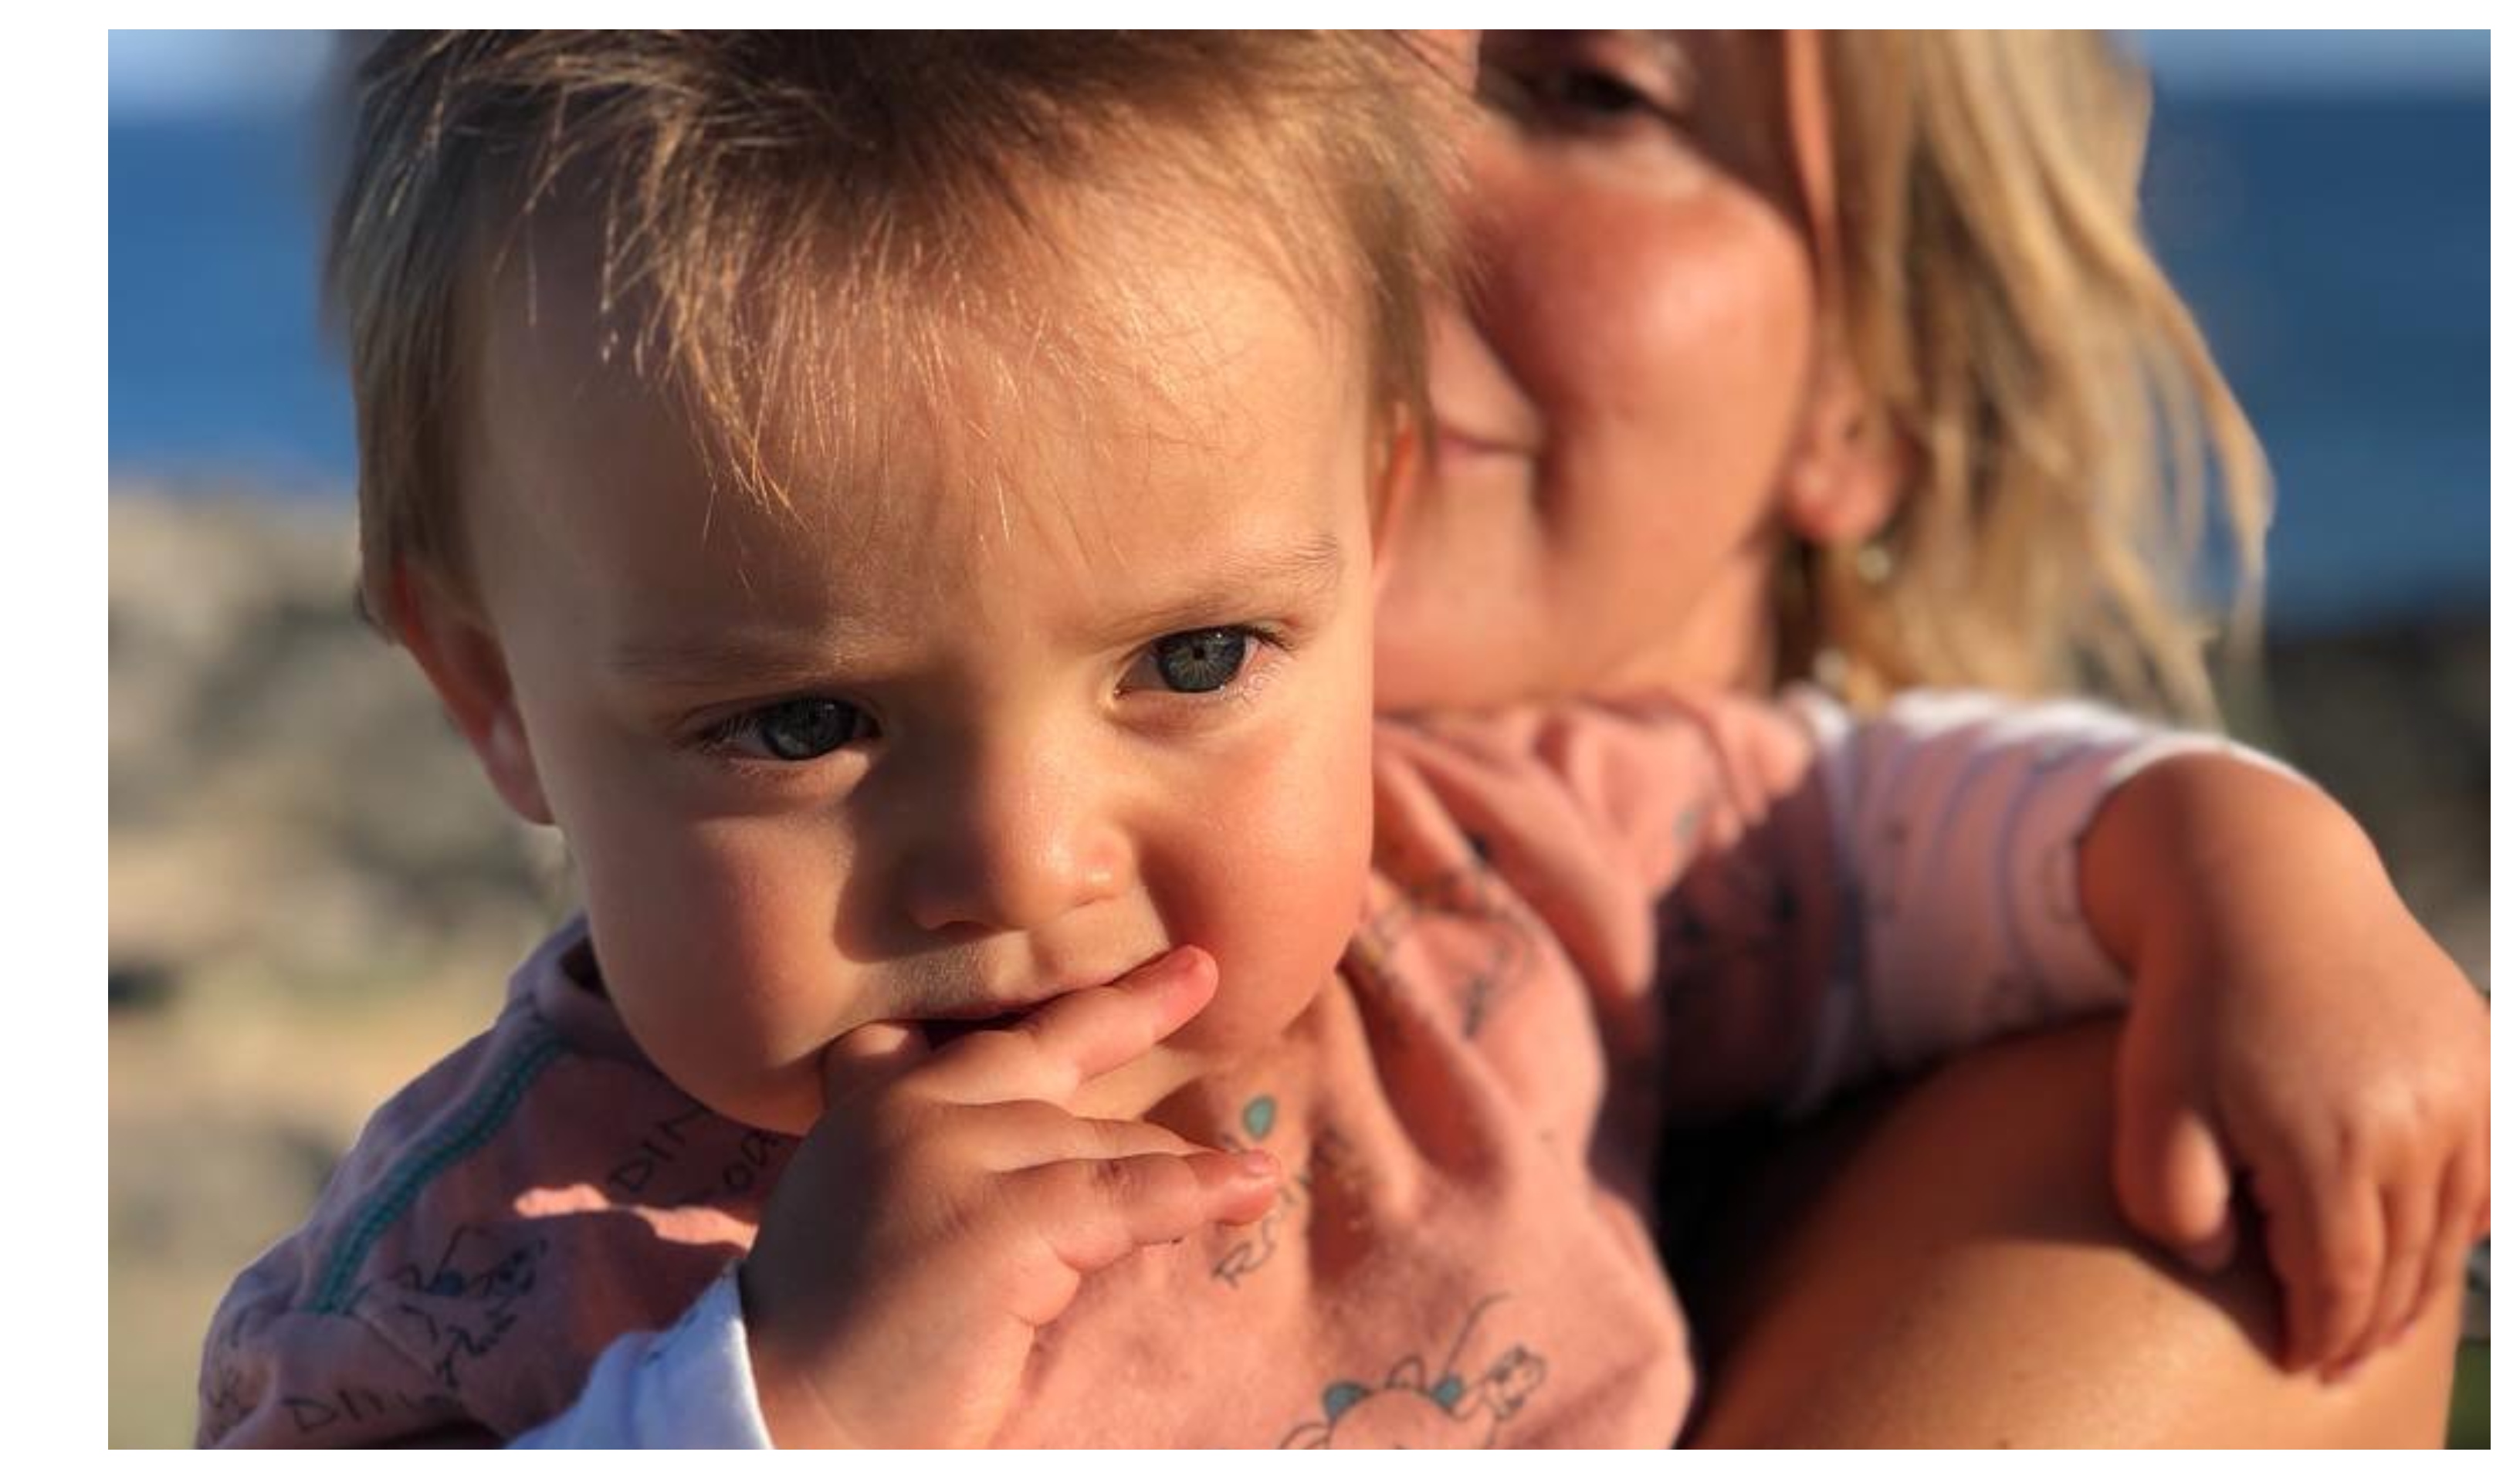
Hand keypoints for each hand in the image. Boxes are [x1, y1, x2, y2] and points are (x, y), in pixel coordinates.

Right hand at [737, 946, 1280, 1446]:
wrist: (781, 1418)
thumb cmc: (833, 1338)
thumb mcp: (866, 1202)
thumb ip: (931, 1144)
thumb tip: (1062, 1132)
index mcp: (868, 1099)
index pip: (972, 1036)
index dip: (1051, 1012)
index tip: (1112, 973)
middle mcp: (906, 1106)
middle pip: (1047, 1056)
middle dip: (1130, 1012)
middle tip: (1198, 974)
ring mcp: (954, 1154)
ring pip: (1097, 1142)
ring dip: (1175, 1166)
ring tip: (1246, 1178)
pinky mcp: (1004, 1222)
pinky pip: (1128, 1196)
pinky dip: (1196, 1193)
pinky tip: (1247, 1187)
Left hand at [2088, 756, 2489, 1381]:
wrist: (2262, 885)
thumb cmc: (2192, 1002)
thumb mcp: (2149, 1105)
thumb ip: (2172, 1203)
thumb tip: (2223, 1264)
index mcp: (2330, 1144)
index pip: (2342, 1281)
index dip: (2323, 1335)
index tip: (2298, 1364)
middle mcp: (2415, 1125)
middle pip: (2406, 1265)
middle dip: (2371, 1325)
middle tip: (2337, 1360)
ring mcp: (2463, 1090)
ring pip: (2454, 1226)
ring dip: (2420, 1282)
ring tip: (2378, 1320)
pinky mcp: (2482, 1058)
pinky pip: (2489, 1170)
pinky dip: (2465, 1219)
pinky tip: (2429, 1244)